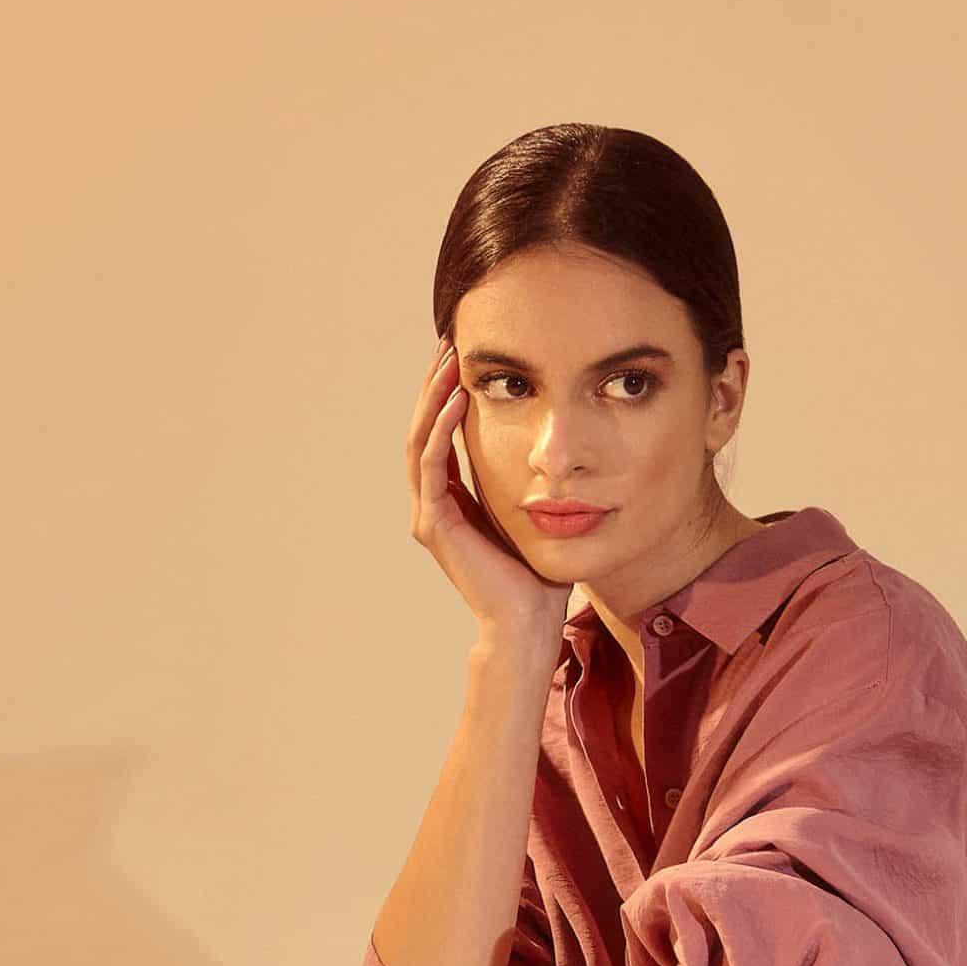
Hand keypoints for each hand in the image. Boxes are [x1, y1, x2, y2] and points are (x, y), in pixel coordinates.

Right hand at [408, 332, 571, 651]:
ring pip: (421, 441)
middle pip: (424, 430)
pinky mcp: (436, 526)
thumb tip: (545, 449)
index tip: (463, 358)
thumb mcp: (529, 515)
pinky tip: (457, 401)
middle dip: (435, 385)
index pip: (441, 435)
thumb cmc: (536, 576)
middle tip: (449, 342)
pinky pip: (433, 466)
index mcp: (452, 501)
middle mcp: (433, 505)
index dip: (447, 395)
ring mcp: (430, 515)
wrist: (528, 623)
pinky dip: (442, 430)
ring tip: (449, 360)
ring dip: (434, 397)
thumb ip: (522, 483)